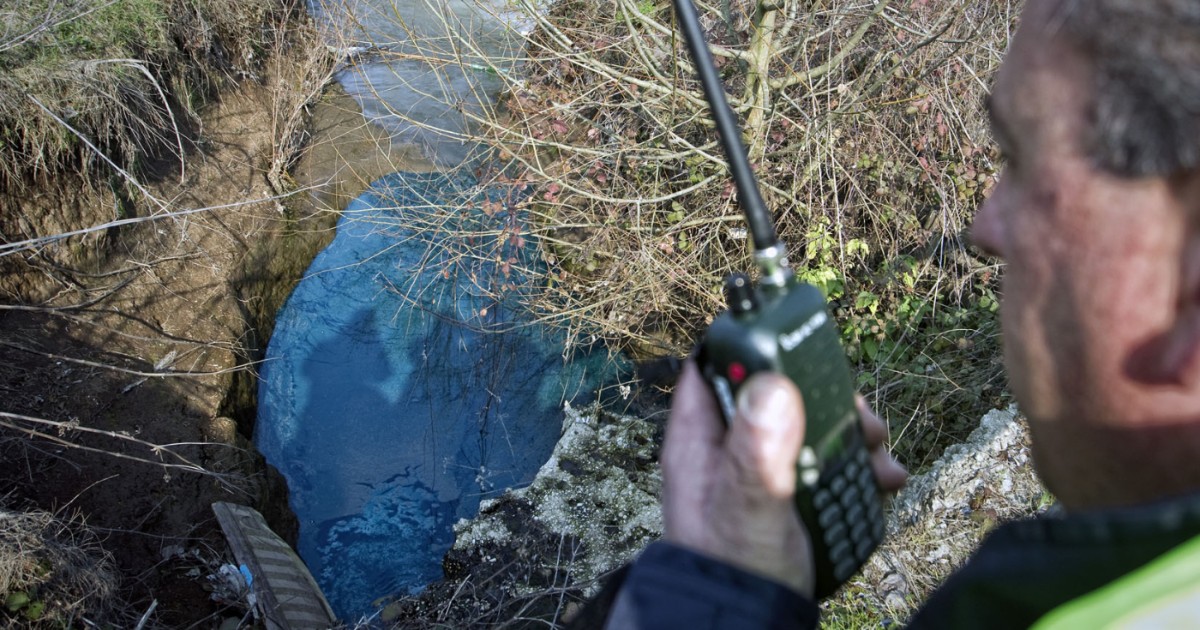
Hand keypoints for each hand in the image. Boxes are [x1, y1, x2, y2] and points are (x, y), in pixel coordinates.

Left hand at [660, 361, 906, 596]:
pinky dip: (857, 464)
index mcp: (701, 437)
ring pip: (809, 423)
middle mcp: (730, 446)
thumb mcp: (747, 504)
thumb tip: (772, 386)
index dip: (752, 345)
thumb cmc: (733, 567)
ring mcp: (762, 468)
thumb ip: (758, 450)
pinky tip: (882, 479)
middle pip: (776, 389)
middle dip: (823, 394)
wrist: (746, 622)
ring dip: (850, 431)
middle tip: (857, 413)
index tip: (797, 340)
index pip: (715, 365)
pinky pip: (827, 459)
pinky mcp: (791, 493)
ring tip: (878, 450)